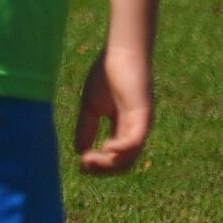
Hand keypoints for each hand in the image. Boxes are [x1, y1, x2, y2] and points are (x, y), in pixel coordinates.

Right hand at [73, 46, 152, 173]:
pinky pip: (134, 141)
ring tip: (89, 159)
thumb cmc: (106, 75)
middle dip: (102, 170)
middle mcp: (135, 131)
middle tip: (84, 165)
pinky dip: (120, 149)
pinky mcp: (142, 115)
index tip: (80, 164)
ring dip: (107, 163)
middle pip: (124, 164)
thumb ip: (86, 128)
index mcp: (124, 129)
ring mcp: (141, 124)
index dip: (99, 166)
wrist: (120, 53)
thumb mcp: (90, 107)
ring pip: (129, 157)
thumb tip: (79, 151)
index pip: (115, 158)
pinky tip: (105, 148)